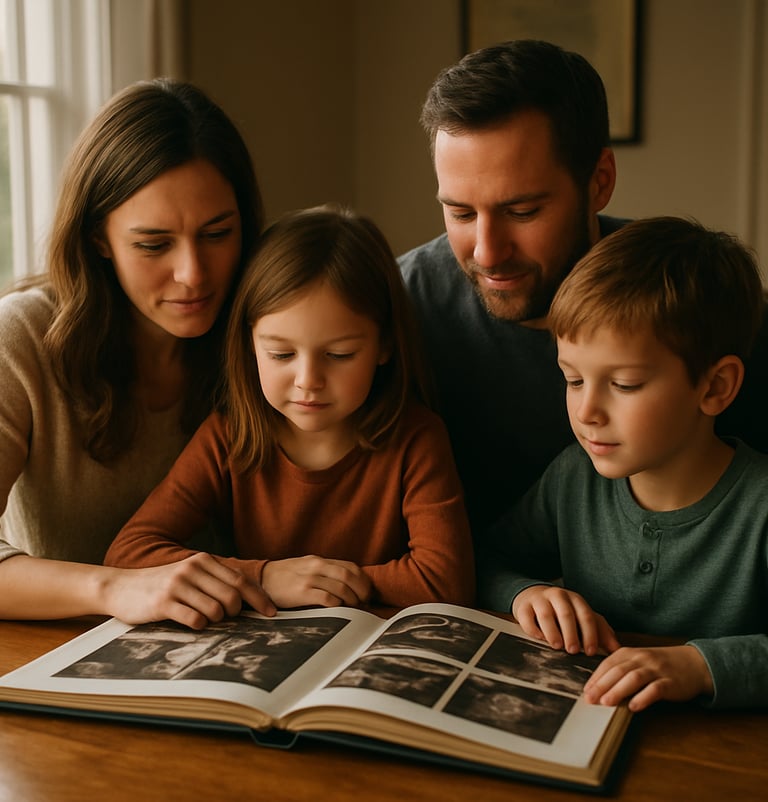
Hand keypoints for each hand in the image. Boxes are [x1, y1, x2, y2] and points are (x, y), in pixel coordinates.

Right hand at [104, 552, 275, 628]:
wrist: (121, 587)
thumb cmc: (162, 585)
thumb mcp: (190, 575)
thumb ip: (215, 583)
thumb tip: (248, 601)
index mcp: (203, 560)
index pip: (241, 581)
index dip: (259, 598)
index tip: (271, 613)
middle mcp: (193, 569)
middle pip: (232, 597)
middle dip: (236, 613)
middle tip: (227, 619)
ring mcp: (178, 585)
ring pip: (216, 610)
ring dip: (216, 621)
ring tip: (203, 618)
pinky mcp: (163, 602)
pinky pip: (195, 620)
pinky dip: (199, 625)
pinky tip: (190, 622)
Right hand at [262, 555, 371, 608]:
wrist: (261, 580)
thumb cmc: (286, 577)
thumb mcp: (307, 567)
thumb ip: (324, 571)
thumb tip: (347, 582)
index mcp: (319, 560)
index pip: (349, 566)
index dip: (363, 579)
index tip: (368, 591)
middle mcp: (316, 566)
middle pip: (348, 575)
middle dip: (361, 590)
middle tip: (365, 601)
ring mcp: (309, 579)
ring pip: (340, 587)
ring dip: (352, 599)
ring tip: (354, 607)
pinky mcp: (301, 592)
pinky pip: (326, 598)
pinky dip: (337, 604)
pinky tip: (338, 609)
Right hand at [512, 585, 619, 655]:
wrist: (533, 595)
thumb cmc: (563, 611)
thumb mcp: (583, 617)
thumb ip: (601, 632)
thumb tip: (618, 650)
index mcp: (575, 599)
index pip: (586, 615)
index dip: (589, 634)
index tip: (591, 652)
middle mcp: (558, 596)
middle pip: (566, 614)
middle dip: (571, 633)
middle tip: (573, 651)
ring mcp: (539, 600)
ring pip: (545, 614)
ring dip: (552, 632)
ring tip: (557, 646)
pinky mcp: (523, 606)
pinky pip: (526, 617)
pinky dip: (533, 629)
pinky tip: (539, 638)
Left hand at [583, 645, 713, 710]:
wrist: (693, 663)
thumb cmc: (659, 665)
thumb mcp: (637, 661)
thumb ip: (620, 670)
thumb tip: (598, 688)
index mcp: (629, 653)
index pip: (608, 664)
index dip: (596, 678)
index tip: (585, 691)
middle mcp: (641, 658)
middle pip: (618, 671)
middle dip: (602, 685)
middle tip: (589, 699)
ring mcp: (656, 669)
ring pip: (634, 678)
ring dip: (618, 690)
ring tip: (606, 702)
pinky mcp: (670, 682)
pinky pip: (655, 689)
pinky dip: (643, 697)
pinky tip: (634, 707)